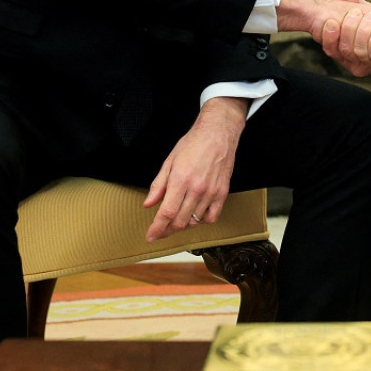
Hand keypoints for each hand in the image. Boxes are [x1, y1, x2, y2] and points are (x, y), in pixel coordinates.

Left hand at [142, 96, 245, 241]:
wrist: (218, 133)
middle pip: (179, 221)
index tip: (150, 236)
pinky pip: (212, 217)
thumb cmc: (193, 144)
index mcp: (180, 180)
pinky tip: (195, 216)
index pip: (166, 213)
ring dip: (182, 226)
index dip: (157, 228)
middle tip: (160, 231)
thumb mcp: (169, 161)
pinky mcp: (222, 192)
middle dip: (166, 231)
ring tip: (175, 221)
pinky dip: (202, 221)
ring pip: (195, 221)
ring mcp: (211, 192)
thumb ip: (158, 185)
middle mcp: (196, 189)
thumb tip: (148, 204)